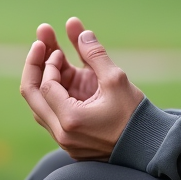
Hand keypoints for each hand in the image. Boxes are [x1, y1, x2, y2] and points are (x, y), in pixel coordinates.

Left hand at [20, 27, 144, 160]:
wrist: (147, 146)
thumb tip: (81, 33)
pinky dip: (55, 91)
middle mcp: (61, 133)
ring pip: (41, 105)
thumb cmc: (134, 116)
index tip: (61, 50)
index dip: (50, 63)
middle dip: (34, 66)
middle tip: (39, 43)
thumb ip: (95, 54)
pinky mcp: (70, 139)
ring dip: (44, 77)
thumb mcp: (116, 80)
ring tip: (53, 52)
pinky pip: (52, 113)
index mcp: (71, 120)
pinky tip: (62, 71)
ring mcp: (64, 139)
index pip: (46, 86)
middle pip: (32, 96)